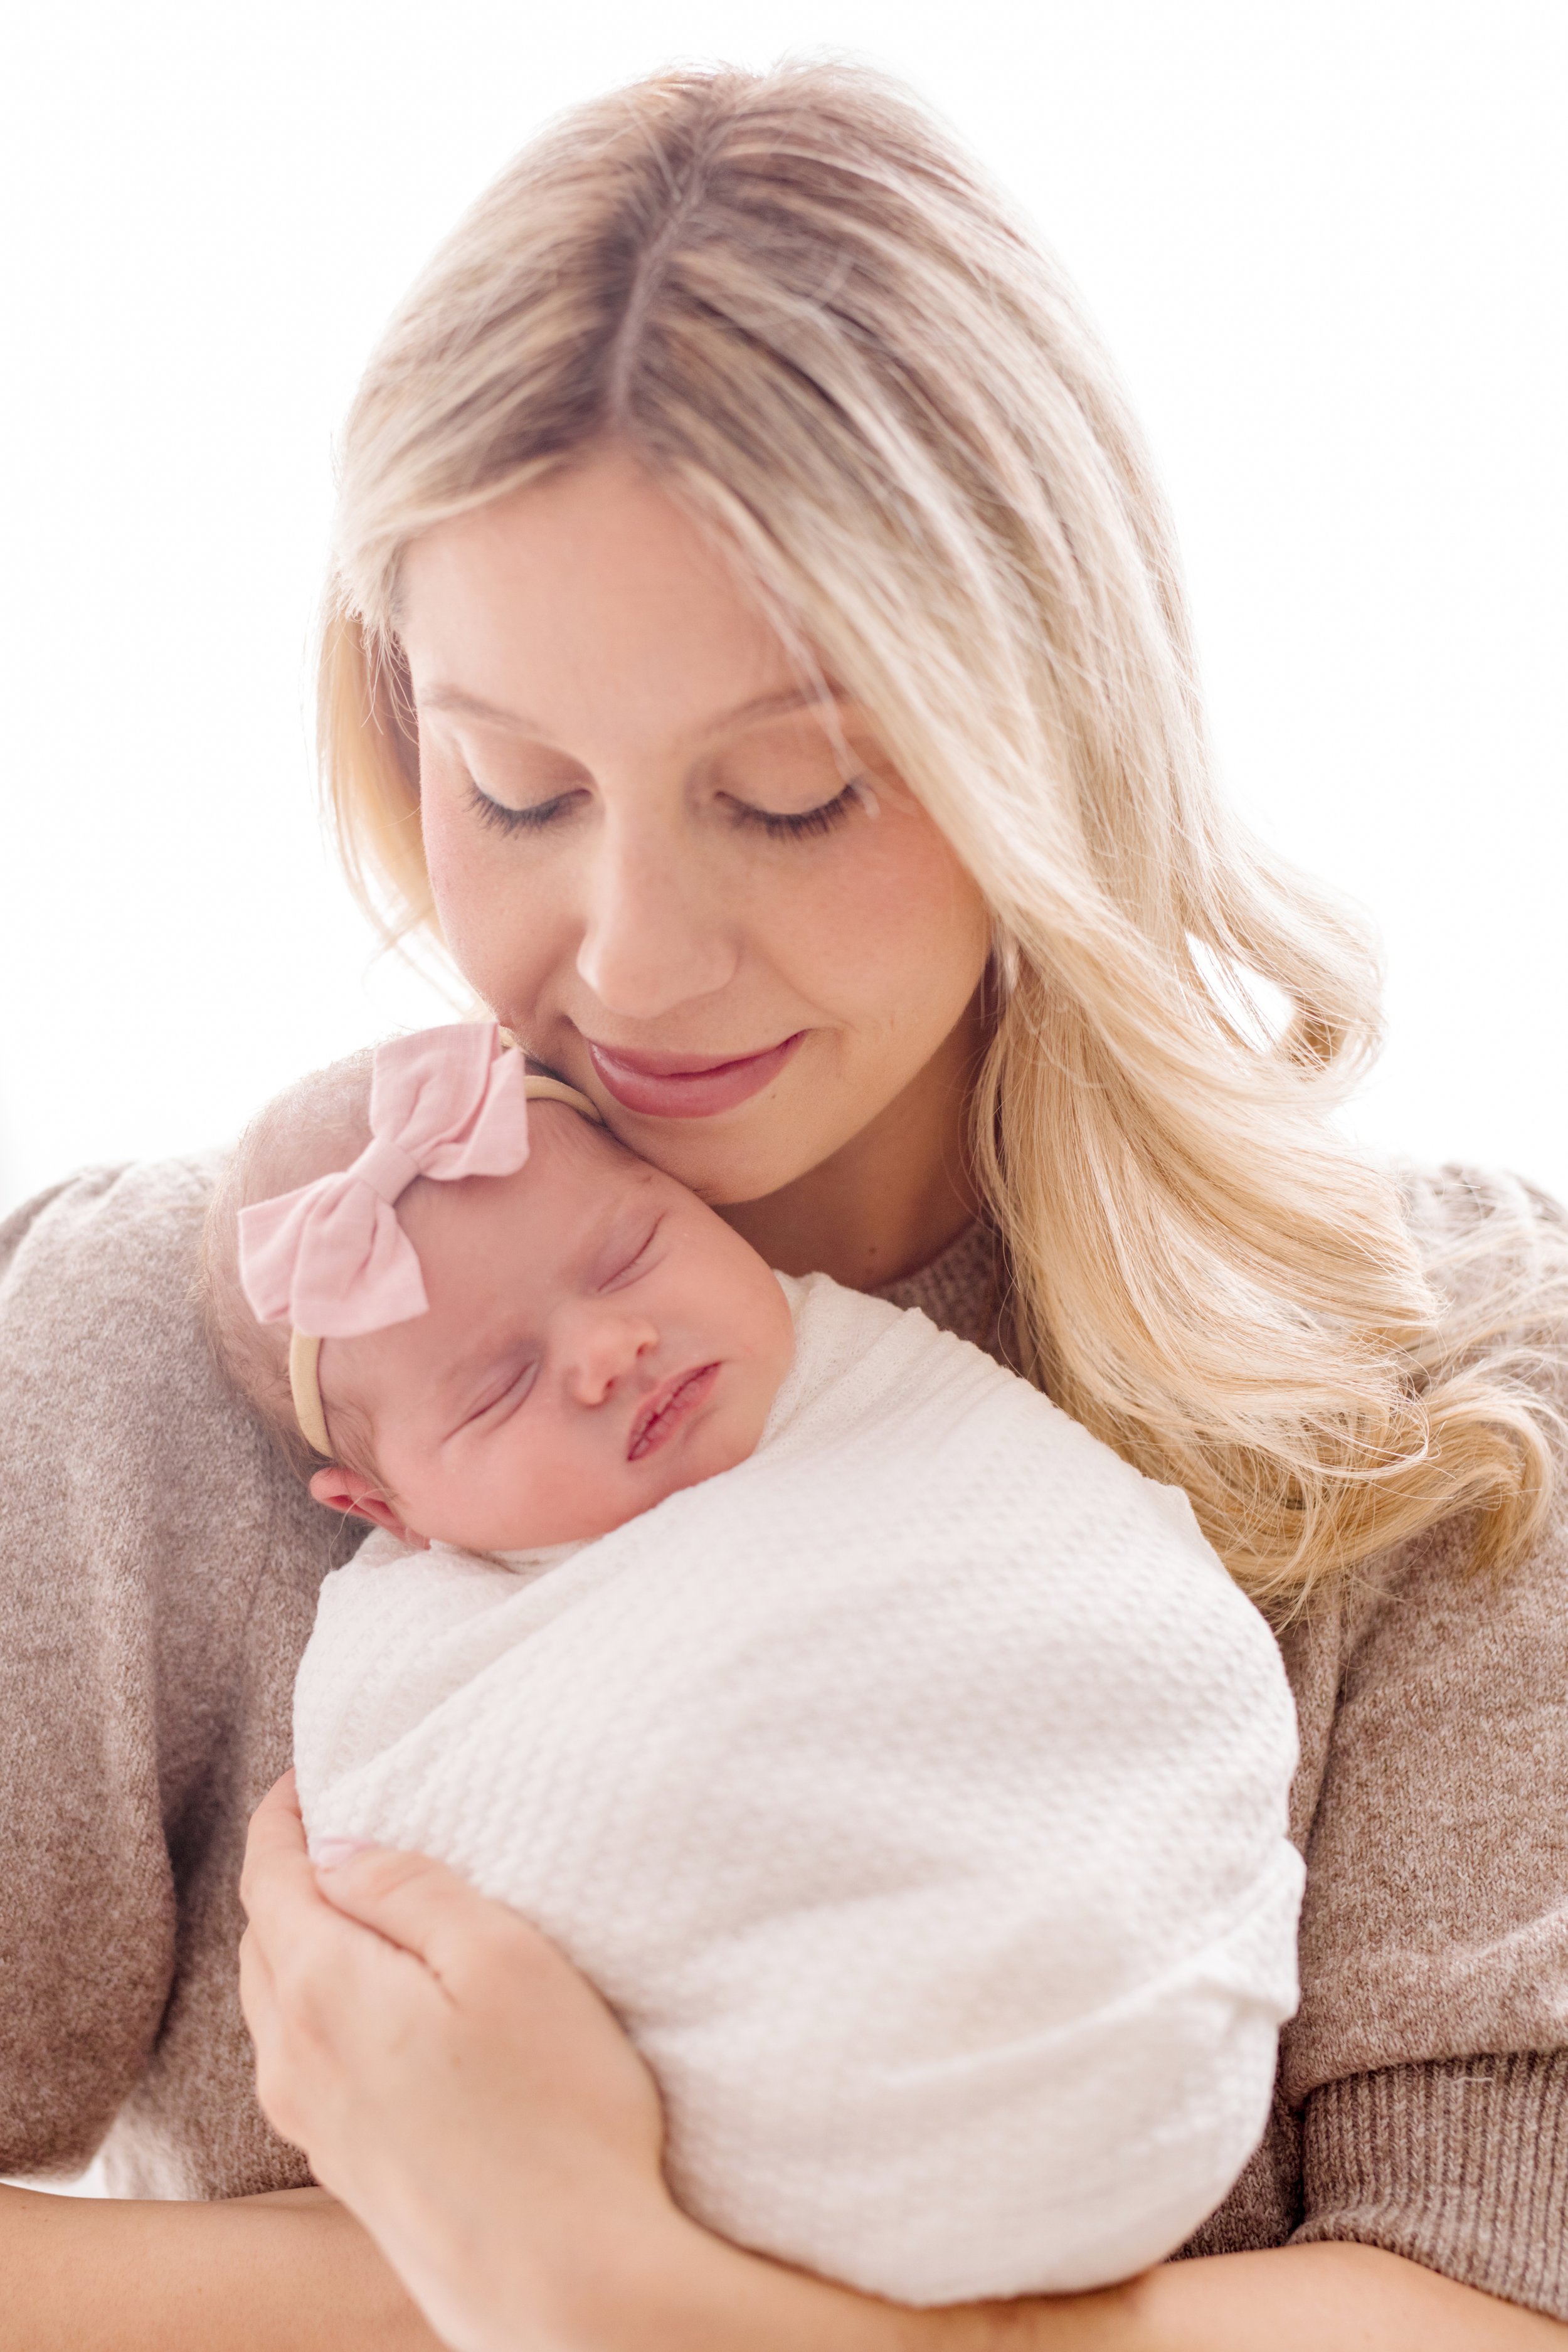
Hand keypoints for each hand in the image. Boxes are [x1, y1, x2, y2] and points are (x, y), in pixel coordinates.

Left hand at [238, 1773, 694, 2351]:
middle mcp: (296, 2060)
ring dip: (298, 1942)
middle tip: (335, 1825)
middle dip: (288, 1874)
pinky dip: (315, 2005)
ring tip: (353, 1906)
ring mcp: (316, 2124)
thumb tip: (342, 1851)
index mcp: (322, 1992)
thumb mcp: (502, 1958)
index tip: (305, 1774)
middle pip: (262, 1938)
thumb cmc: (555, 2113)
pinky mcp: (348, 2170)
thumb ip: (413, 1890)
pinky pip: (303, 2058)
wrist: (571, 2287)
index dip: (281, 1816)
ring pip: (275, 2003)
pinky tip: (372, 2008)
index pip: (269, 1876)